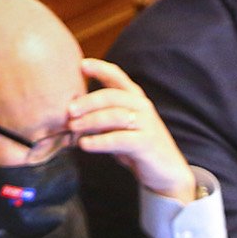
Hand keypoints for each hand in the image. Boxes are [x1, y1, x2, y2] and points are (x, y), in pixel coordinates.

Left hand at [70, 58, 197, 201]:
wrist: (167, 172)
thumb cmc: (138, 149)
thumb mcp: (119, 129)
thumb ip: (101, 119)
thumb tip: (71, 116)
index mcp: (136, 99)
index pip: (118, 77)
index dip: (100, 68)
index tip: (81, 65)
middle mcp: (142, 107)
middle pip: (112, 96)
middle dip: (88, 101)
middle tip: (69, 110)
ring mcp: (146, 124)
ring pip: (114, 116)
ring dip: (91, 121)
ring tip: (73, 127)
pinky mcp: (146, 143)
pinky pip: (119, 139)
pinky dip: (99, 141)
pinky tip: (85, 144)